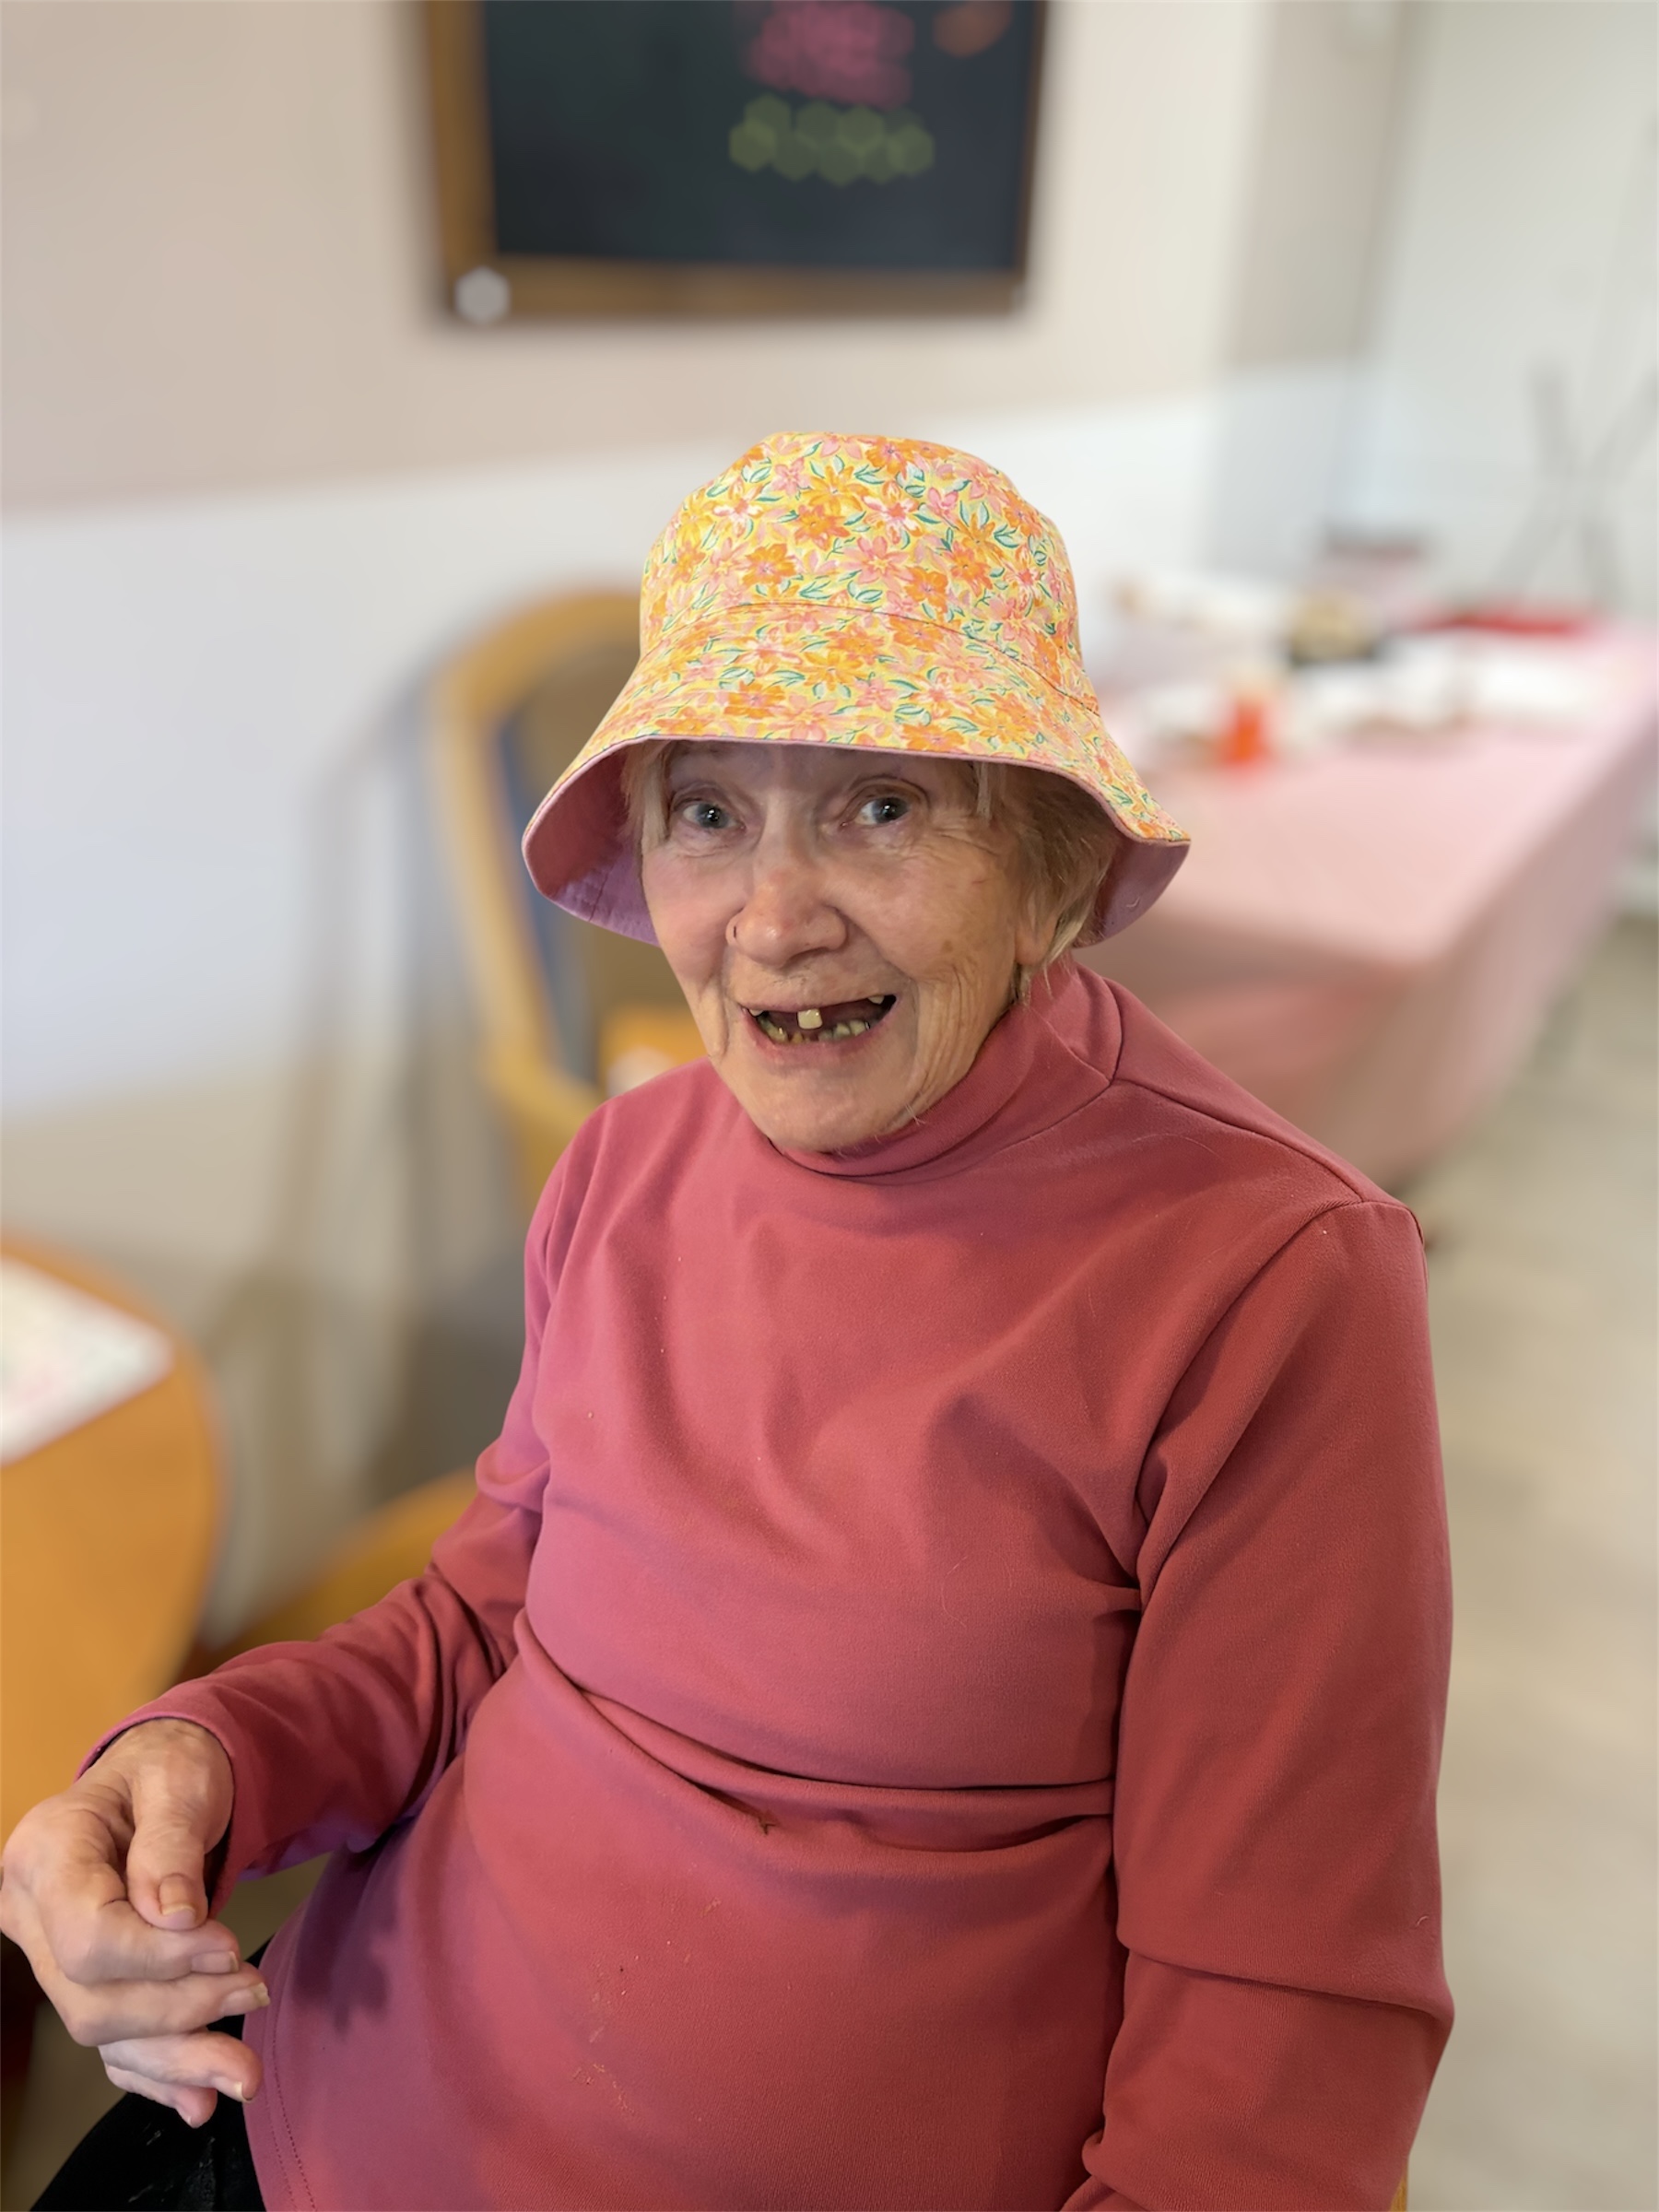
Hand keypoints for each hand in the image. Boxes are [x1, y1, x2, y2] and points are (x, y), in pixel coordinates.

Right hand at [0, 1717, 267, 2124]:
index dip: (159, 1957)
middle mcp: (31, 1912)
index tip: (228, 1947)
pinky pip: (112, 2046)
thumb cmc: (171, 1769)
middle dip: (178, 2009)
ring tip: (244, 2072)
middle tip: (256, 1989)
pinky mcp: (84, 1982)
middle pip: (90, 1998)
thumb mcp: (181, 1779)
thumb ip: (173, 1842)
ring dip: (177, 2057)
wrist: (164, 1781)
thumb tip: (177, 1916)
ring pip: (101, 2034)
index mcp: (46, 1851)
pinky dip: (158, 2073)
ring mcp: (51, 1955)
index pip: (86, 1936)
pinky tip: (200, 2097)